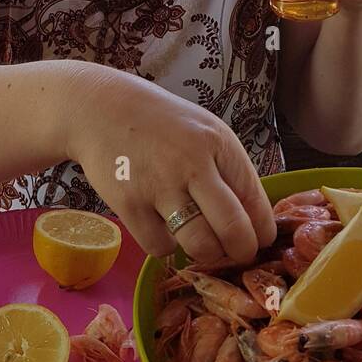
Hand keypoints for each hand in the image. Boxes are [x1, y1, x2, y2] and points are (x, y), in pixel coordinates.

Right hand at [67, 67, 275, 263]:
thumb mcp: (204, 132)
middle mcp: (193, 164)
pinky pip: (160, 247)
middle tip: (237, 254)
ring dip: (206, 253)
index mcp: (218, 143)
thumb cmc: (160, 123)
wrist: (100, 108)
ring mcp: (159, 186)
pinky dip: (167, 246)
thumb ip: (228, 169)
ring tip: (201, 243)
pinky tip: (164, 228)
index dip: (261, 230)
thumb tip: (253, 220)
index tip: (258, 240)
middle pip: (234, 230)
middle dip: (242, 252)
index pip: (256, 200)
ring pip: (200, 245)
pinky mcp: (129, 204)